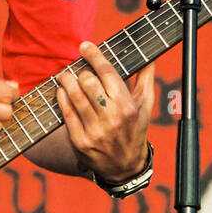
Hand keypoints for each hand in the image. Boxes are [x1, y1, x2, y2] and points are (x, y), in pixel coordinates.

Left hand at [55, 40, 154, 182]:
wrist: (125, 166)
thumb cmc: (135, 129)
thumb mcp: (145, 105)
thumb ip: (146, 77)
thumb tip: (150, 55)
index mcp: (128, 106)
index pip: (108, 73)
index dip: (94, 56)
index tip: (85, 46)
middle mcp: (112, 118)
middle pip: (88, 82)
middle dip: (80, 71)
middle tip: (77, 68)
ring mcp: (95, 131)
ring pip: (75, 96)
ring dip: (66, 80)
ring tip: (65, 75)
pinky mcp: (80, 141)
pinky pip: (66, 113)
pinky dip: (62, 98)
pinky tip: (62, 91)